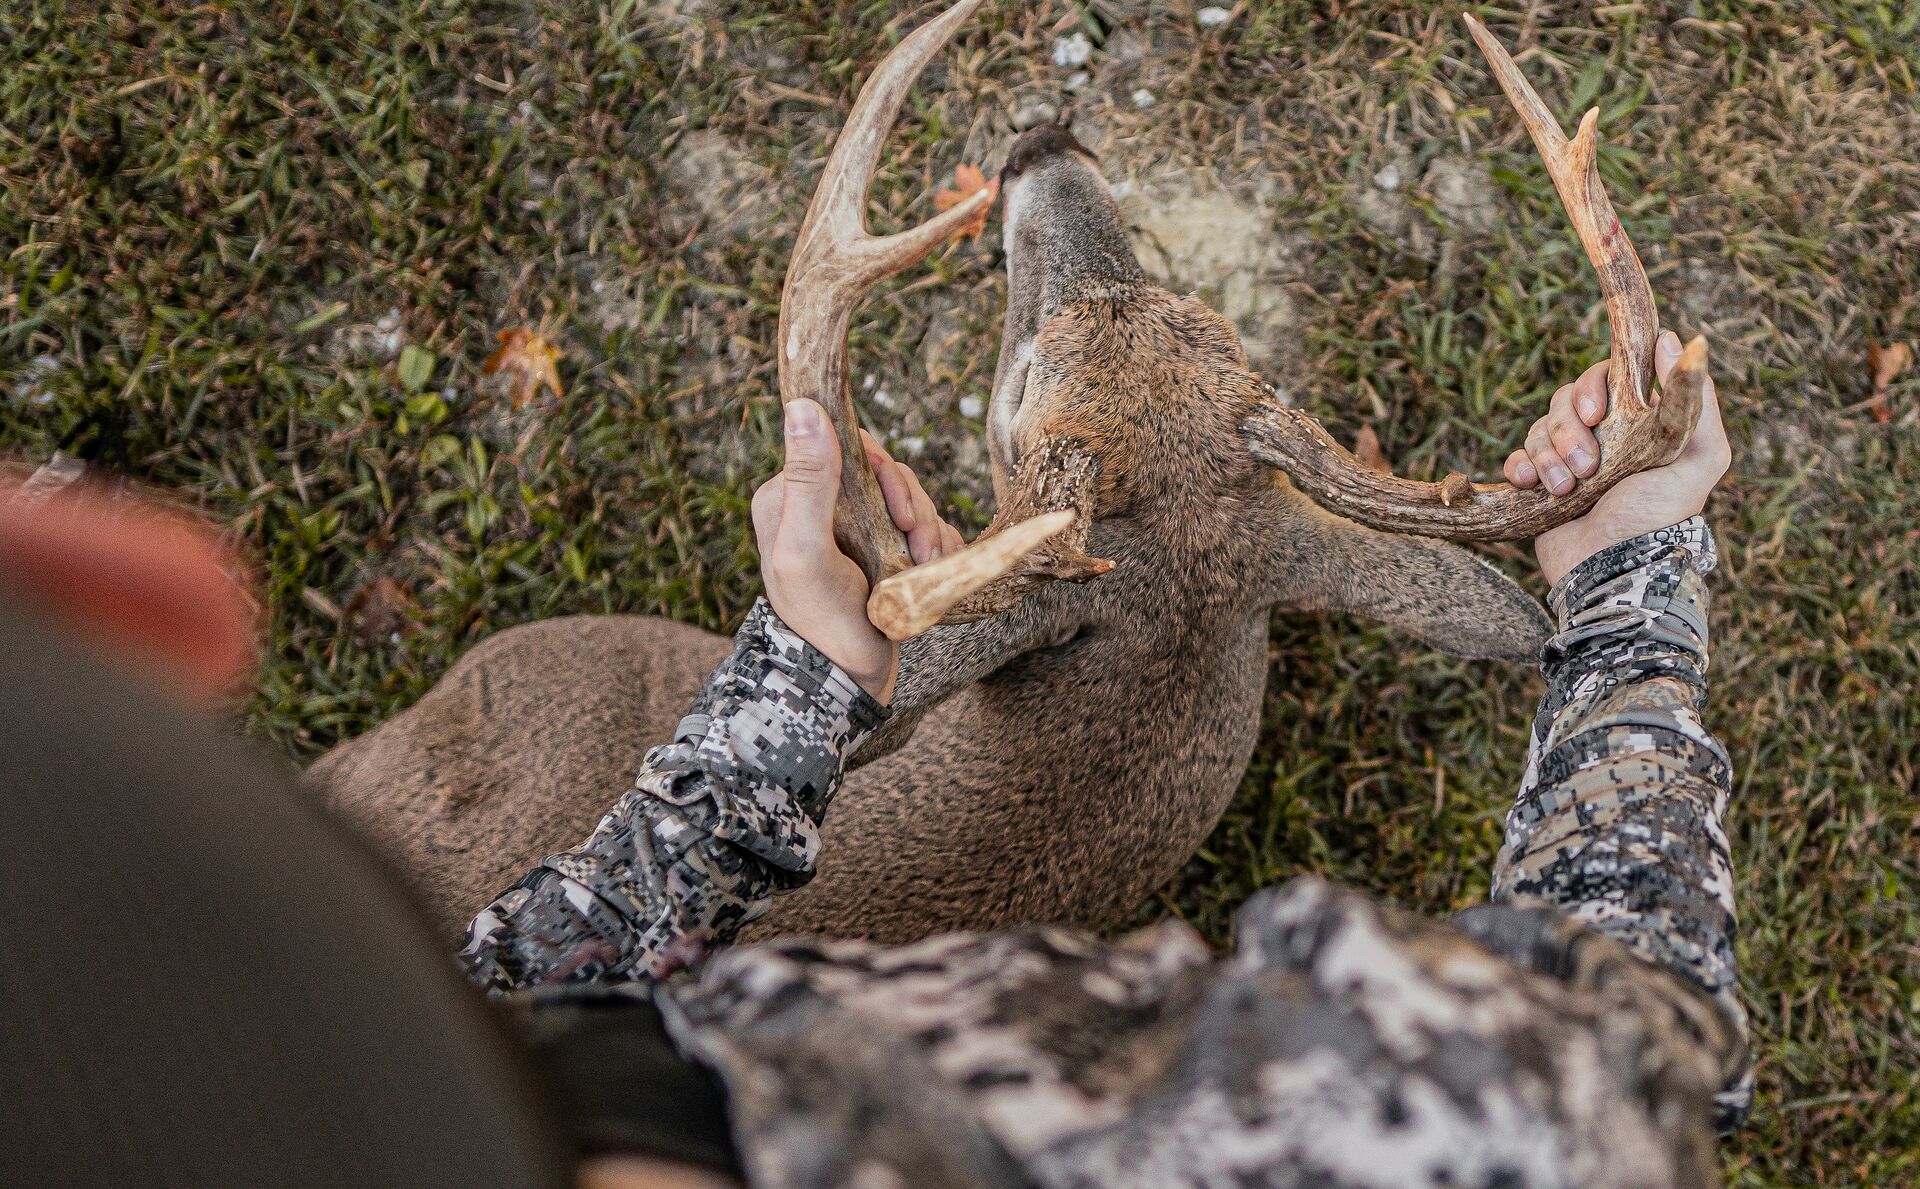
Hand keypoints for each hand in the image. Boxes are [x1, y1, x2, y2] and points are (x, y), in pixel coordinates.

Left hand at [750, 399, 962, 702]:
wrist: (841, 683)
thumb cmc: (817, 622)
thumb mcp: (807, 551)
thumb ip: (808, 482)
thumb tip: (804, 405)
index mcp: (789, 495)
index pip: (847, 445)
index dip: (884, 470)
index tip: (900, 511)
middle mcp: (818, 506)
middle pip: (885, 474)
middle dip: (912, 509)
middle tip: (919, 549)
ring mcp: (852, 530)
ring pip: (908, 501)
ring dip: (927, 531)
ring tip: (923, 566)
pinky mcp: (879, 552)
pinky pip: (920, 528)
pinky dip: (936, 547)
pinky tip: (930, 572)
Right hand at [1504, 330, 1731, 585]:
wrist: (1613, 571)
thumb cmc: (1659, 518)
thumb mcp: (1698, 459)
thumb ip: (1696, 401)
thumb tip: (1675, 338)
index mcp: (1639, 422)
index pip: (1608, 375)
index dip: (1595, 385)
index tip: (1598, 414)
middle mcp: (1605, 436)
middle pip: (1567, 399)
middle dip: (1569, 430)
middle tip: (1587, 466)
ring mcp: (1570, 459)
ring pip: (1540, 427)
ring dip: (1549, 456)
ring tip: (1565, 490)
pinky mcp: (1540, 483)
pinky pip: (1518, 456)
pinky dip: (1522, 467)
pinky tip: (1533, 486)